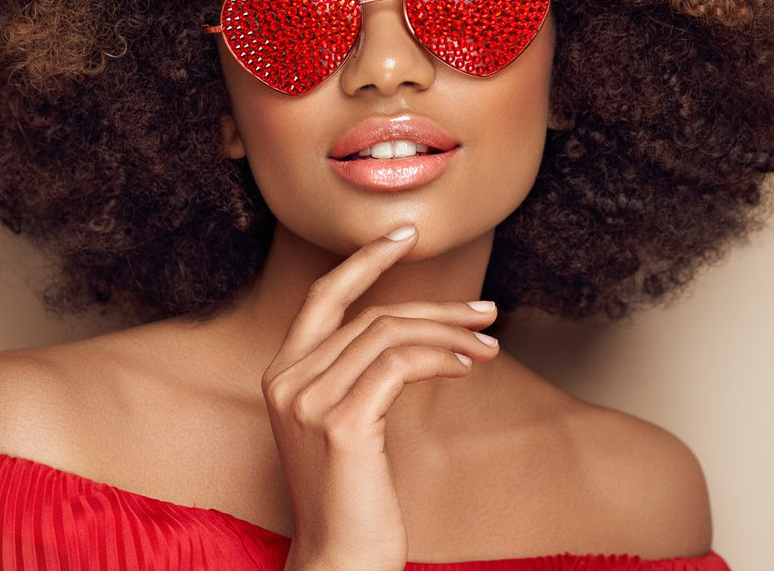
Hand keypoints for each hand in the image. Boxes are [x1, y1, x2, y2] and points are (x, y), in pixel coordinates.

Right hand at [262, 226, 499, 570]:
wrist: (339, 561)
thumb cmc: (352, 495)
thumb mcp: (348, 420)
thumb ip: (360, 372)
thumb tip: (419, 328)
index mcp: (283, 374)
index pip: (323, 296)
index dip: (364, 260)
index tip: (406, 235)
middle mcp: (286, 380)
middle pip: (370, 315)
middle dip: (435, 307)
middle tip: (485, 311)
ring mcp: (308, 400)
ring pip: (389, 334)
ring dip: (449, 334)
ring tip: (490, 344)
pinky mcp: (341, 423)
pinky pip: (400, 365)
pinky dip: (441, 358)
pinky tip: (468, 366)